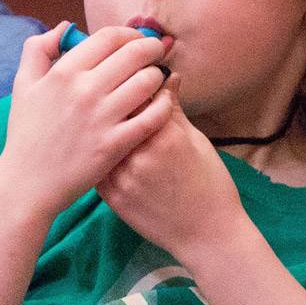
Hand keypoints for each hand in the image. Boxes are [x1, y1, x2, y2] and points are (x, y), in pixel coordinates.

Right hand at [0, 23, 171, 218]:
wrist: (27, 184)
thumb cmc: (27, 132)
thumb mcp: (23, 84)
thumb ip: (39, 48)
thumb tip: (65, 26)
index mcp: (64, 71)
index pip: (110, 37)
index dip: (131, 33)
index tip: (137, 39)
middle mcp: (84, 90)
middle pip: (135, 53)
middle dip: (153, 48)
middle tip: (158, 52)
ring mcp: (101, 117)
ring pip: (148, 81)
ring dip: (159, 75)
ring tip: (157, 79)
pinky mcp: (115, 144)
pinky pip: (154, 116)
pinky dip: (164, 104)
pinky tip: (163, 102)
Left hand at [97, 73, 247, 264]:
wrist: (206, 233)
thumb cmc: (209, 183)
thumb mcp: (196, 140)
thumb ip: (173, 109)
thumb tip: (167, 76)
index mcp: (165, 134)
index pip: (138, 93)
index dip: (134, 78)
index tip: (133, 71)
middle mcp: (138, 153)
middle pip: (114, 112)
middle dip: (113, 98)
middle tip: (112, 87)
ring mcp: (122, 177)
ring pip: (100, 137)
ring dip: (100, 123)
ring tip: (100, 112)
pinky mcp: (111, 196)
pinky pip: (96, 164)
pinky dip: (96, 150)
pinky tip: (97, 142)